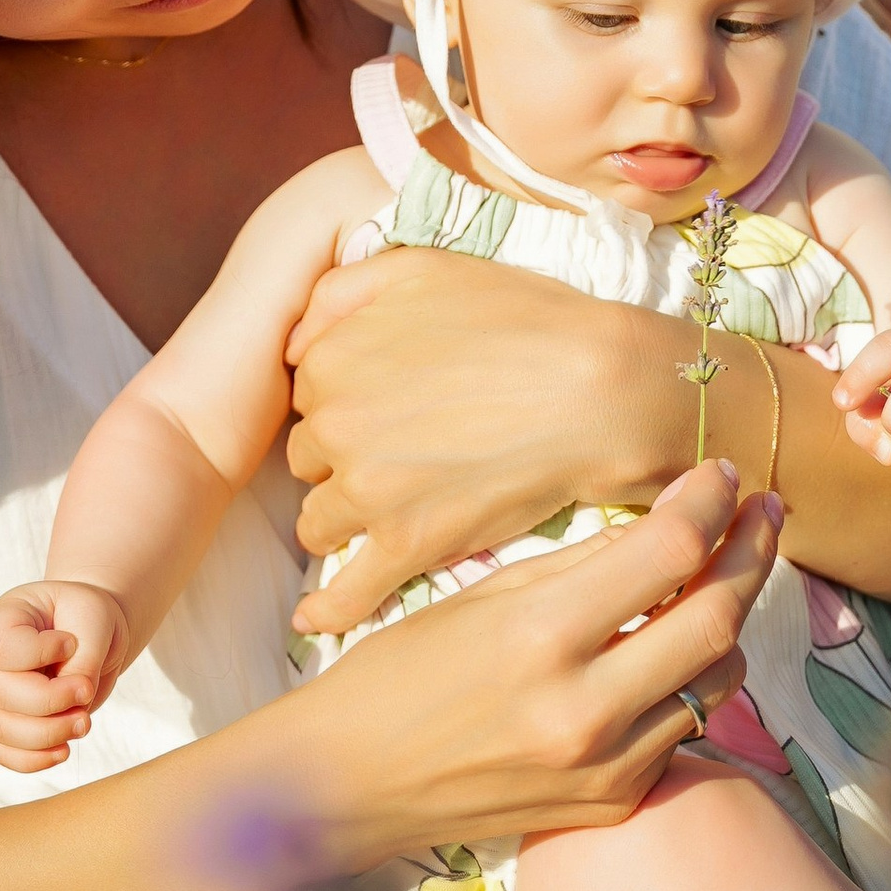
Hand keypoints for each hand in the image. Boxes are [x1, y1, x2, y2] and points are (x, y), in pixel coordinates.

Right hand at [0, 580, 130, 774]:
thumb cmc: (85, 617)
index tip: (71, 643)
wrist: (89, 633)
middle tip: (86, 691)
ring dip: (48, 735)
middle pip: (1, 695)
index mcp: (2, 622)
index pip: (2, 649)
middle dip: (50, 702)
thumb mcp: (93, 617)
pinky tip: (64, 750)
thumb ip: (84, 657)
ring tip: (83, 723)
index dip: (39, 654)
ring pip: (2, 730)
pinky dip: (34, 760)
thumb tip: (75, 700)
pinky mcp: (5, 725)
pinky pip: (5, 754)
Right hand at [271, 463, 779, 864]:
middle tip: (762, 511)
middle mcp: (585, 707)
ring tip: (719, 577)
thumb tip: (669, 524)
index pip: (671, 550)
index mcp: (541, 634)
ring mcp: (606, 765)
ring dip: (727, 620)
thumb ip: (582, 565)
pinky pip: (682, 728)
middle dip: (753, 551)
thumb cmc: (398, 674)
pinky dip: (688, 681)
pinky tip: (671, 648)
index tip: (724, 473)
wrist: (346, 786)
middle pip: (719, 616)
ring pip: (718, 678)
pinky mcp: (612, 802)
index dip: (713, 500)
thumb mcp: (482, 597)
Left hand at [284, 244, 669, 629]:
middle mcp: (334, 425)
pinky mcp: (407, 544)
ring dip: (342, 521)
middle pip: (311, 457)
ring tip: (385, 515)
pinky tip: (314, 621)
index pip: (308, 395)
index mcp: (331, 360)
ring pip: (319, 521)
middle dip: (344, 458)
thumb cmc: (523, 320)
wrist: (598, 389)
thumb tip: (292, 344)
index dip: (346, 401)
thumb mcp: (422, 268)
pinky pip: (348, 590)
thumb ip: (341, 291)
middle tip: (401, 452)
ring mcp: (367, 490)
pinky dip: (329, 610)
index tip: (384, 407)